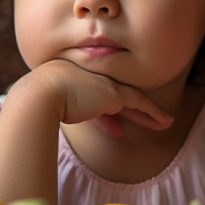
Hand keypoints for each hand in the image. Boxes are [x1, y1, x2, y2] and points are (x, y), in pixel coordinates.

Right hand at [18, 59, 173, 136]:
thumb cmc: (39, 102)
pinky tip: (164, 121)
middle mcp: (94, 76)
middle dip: (135, 110)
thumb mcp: (57, 106)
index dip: (108, 113)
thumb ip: (71, 112)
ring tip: (164, 123)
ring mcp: (104, 83)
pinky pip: (140, 103)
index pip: (97, 95)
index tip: (114, 128)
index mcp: (77, 76)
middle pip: (119, 95)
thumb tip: (76, 122)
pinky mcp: (114, 94)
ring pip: (133, 99)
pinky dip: (153, 112)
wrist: (40, 94)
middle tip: (151, 119)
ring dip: (149, 113)